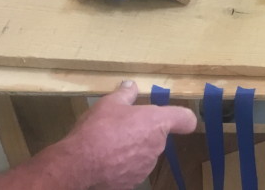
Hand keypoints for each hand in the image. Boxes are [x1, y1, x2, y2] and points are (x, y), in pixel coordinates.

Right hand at [58, 81, 196, 189]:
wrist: (78, 165)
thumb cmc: (98, 129)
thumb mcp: (109, 103)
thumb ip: (125, 94)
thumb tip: (131, 85)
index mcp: (157, 122)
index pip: (185, 120)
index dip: (182, 118)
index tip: (175, 117)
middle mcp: (157, 146)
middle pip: (158, 136)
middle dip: (144, 131)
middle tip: (122, 127)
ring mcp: (146, 167)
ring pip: (145, 153)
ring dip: (133, 149)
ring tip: (110, 145)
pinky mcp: (133, 183)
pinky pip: (132, 169)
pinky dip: (122, 165)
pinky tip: (105, 161)